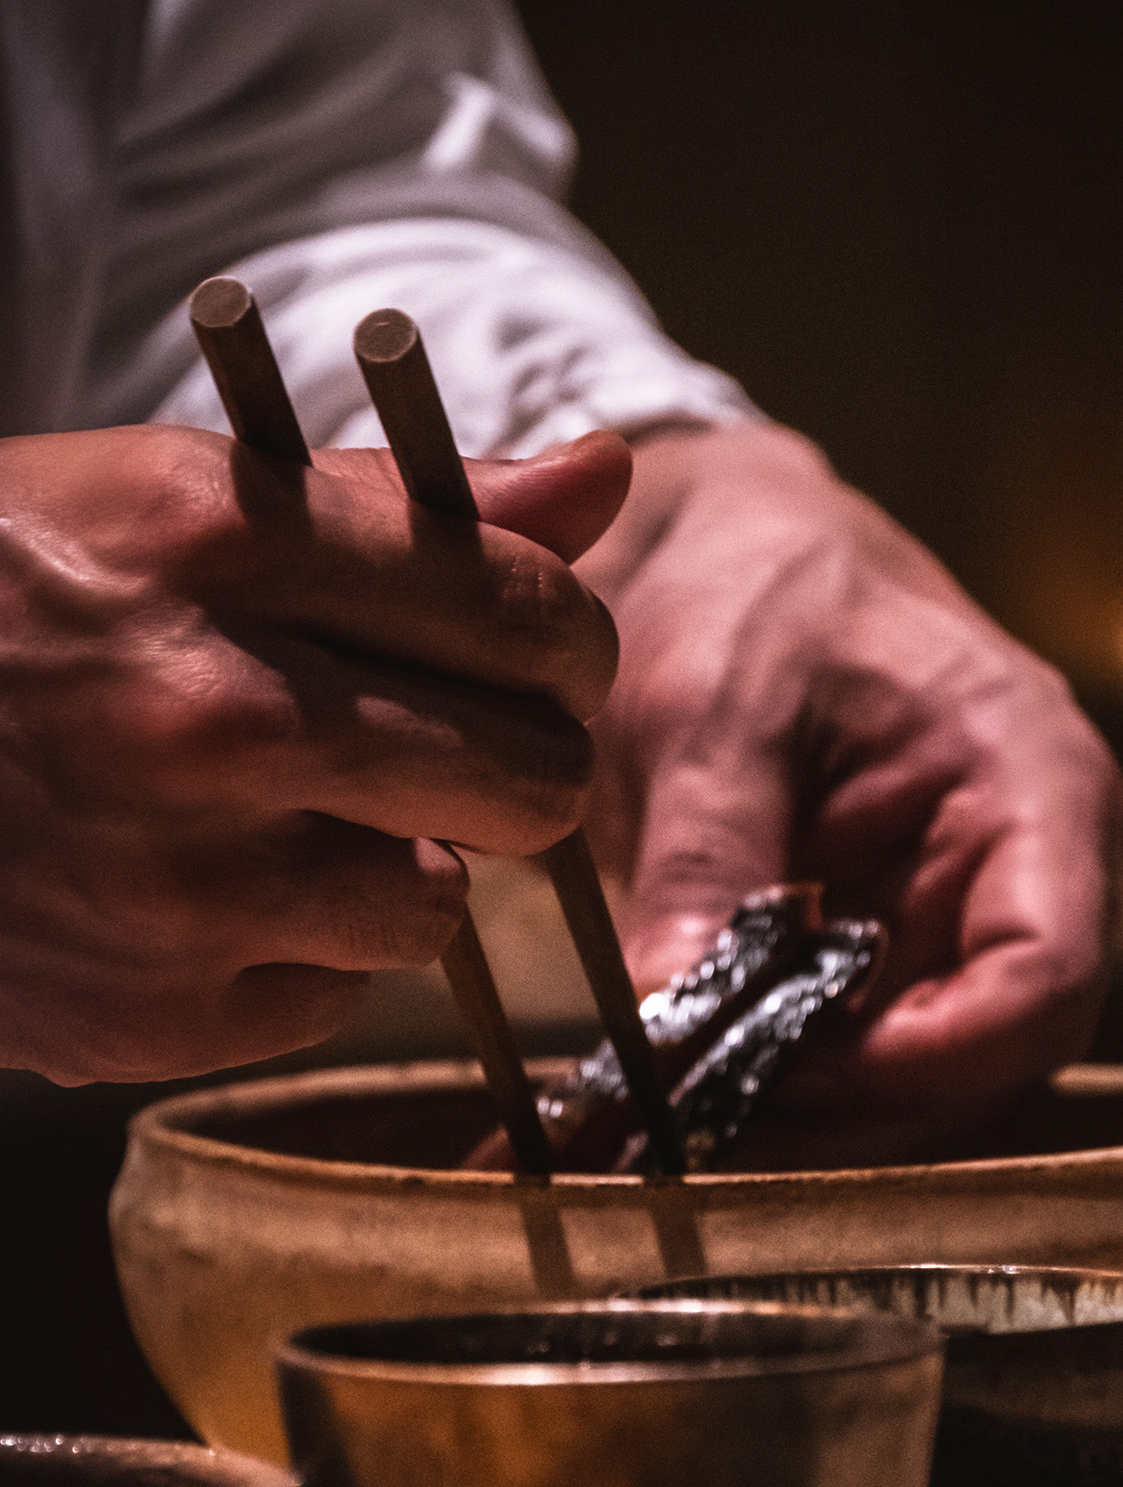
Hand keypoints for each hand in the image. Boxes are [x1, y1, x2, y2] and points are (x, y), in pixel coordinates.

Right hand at [0, 422, 627, 1081]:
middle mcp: (212, 711)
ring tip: (283, 816)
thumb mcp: (164, 501)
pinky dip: (294, 953)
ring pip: (442, 906)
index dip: (568, 644)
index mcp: (217, 542)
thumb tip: (607, 476)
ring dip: (395, 865)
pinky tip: (194, 891)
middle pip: (534, 779)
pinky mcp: (152, 1011)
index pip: (527, 612)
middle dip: (521, 763)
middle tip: (458, 746)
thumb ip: (400, 505)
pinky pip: (335, 995)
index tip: (546, 657)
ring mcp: (181, 879)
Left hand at [576, 423, 1122, 1159]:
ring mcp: (958, 932)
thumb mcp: (709, 704)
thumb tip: (671, 1019)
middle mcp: (1025, 881)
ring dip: (784, 1131)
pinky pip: (843, 1066)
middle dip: (836, 1119)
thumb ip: (701, 855)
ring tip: (639, 1144)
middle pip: (979, 1064)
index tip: (786, 1077)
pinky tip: (645, 1118)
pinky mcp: (883, 966)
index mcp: (1036, 788)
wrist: (724, 551)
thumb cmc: (749, 587)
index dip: (932, 1058)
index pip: (1046, 977)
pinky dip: (753, 1098)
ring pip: (909, 1090)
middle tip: (681, 1143)